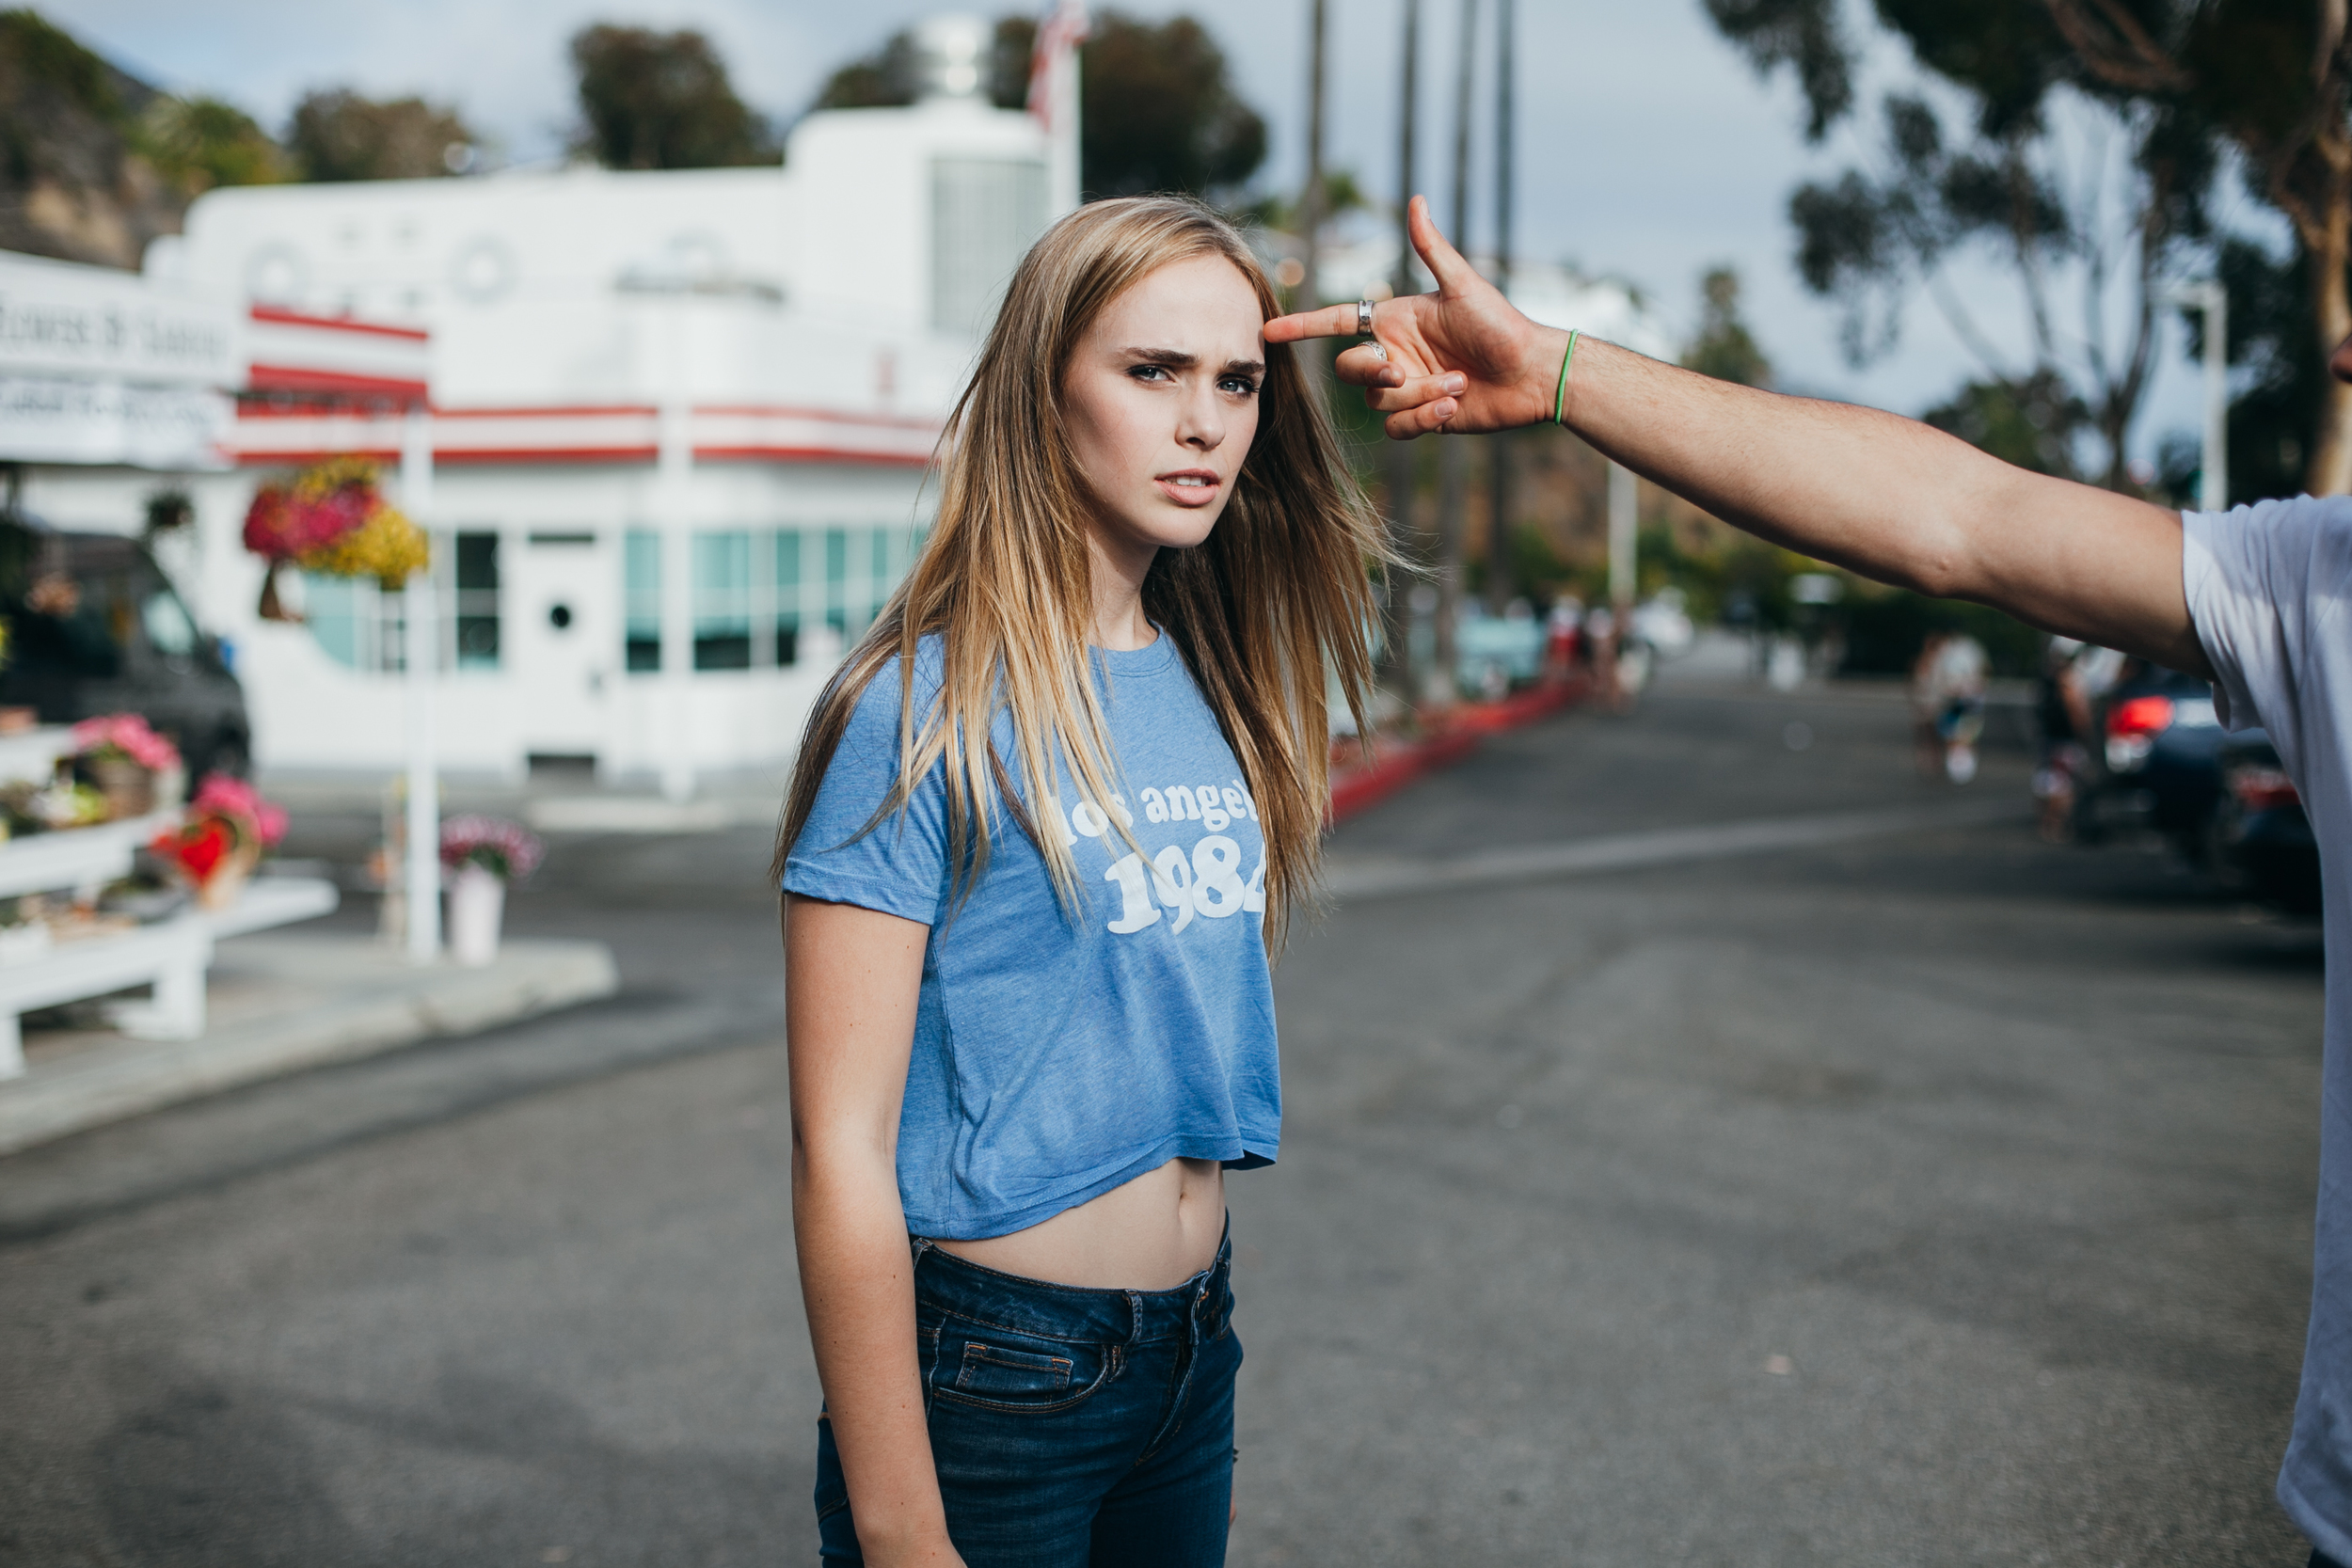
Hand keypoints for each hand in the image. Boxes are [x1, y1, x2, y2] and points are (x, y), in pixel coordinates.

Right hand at [1263, 195, 1568, 438]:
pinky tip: (1453, 405)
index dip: (1303, 327)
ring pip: (1377, 401)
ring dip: (1416, 395)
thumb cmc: (1502, 324)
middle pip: (1349, 369)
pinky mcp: (1422, 416)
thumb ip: (1432, 248)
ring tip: (1457, 384)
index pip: (1338, 322)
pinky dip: (1422, 418)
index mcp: (1396, 321)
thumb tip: (1417, 199)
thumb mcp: (1464, 285)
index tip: (1270, 330)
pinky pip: (1397, 427)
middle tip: (1402, 370)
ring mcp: (1407, 387)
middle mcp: (1395, 353)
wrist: (1532, 372)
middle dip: (1372, 371)